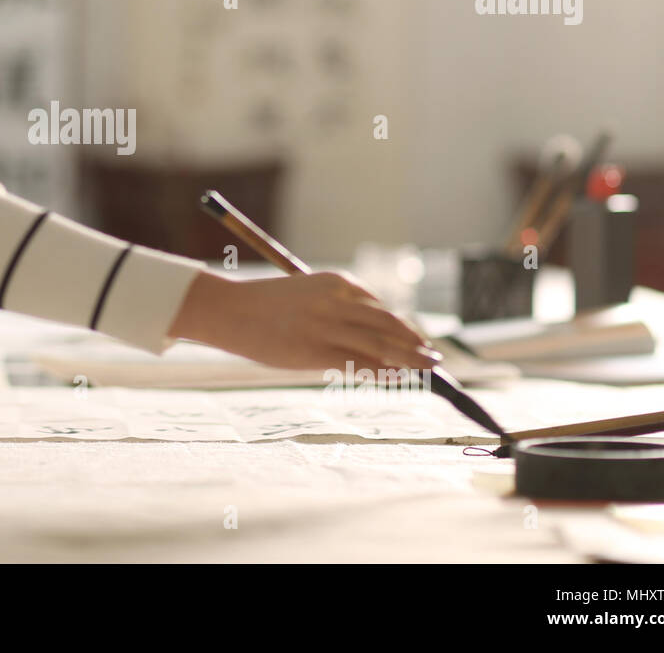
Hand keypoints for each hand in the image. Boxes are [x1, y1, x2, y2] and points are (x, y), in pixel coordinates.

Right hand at [170, 270, 442, 372]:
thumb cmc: (263, 306)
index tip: (417, 340)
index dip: (404, 327)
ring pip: (381, 345)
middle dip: (415, 342)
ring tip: (427, 368)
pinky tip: (399, 379)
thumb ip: (335, 309)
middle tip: (434, 357)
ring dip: (409, 359)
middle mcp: (337, 301)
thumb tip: (366, 335)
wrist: (229, 310)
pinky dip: (384, 373)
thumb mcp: (305, 295)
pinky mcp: (315, 350)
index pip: (380, 307)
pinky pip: (359, 363)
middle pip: (388, 324)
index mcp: (336, 283)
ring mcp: (327, 325)